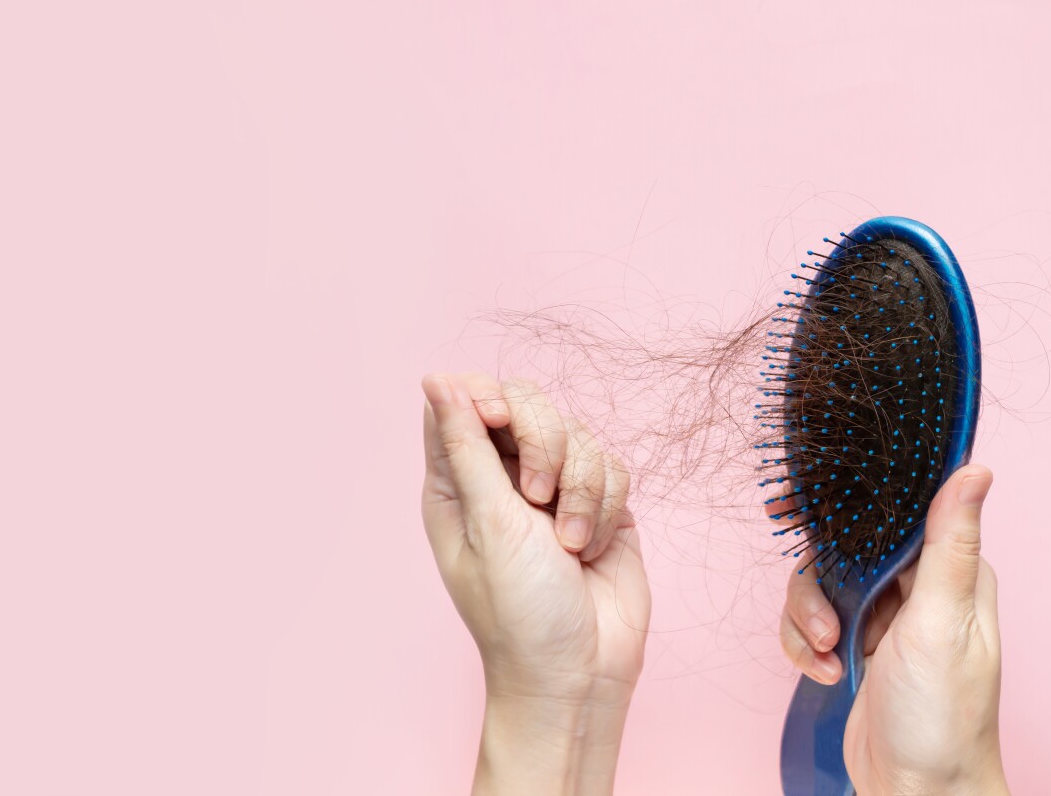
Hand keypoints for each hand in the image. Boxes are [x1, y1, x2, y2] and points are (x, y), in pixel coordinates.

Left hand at [421, 372, 649, 794]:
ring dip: (580, 490)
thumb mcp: (488, 523)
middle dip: (545, 443)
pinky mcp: (600, 505)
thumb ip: (467, 445)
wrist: (580, 672)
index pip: (467, 398)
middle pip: (529, 403)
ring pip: (580, 435)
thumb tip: (436, 378)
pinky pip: (614, 466)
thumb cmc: (519, 611)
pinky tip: (590, 549)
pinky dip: (605, 507)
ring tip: (567, 545)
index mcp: (458, 480)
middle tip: (537, 498)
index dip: (489, 397)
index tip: (500, 421)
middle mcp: (504, 478)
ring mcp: (555, 490)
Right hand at [778, 464, 1010, 795]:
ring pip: (818, 584)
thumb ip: (947, 546)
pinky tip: (825, 672)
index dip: (845, 505)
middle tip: (822, 623)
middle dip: (818, 585)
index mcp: (951, 572)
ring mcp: (883, 617)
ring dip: (807, 620)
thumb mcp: (941, 623)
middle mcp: (917, 588)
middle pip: (841, 546)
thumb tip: (975, 469)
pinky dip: (803, 646)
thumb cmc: (942, 716)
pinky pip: (807, 622)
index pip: (892, 512)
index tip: (794, 502)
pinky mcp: (855, 644)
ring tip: (826, 655)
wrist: (915, 791)